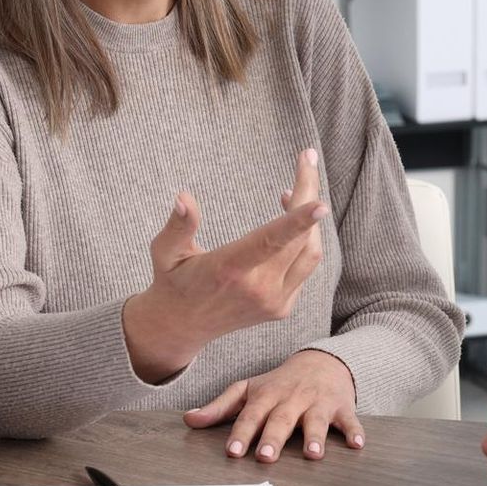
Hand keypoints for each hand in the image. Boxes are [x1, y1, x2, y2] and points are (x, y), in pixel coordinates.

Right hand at [122, 149, 329, 378]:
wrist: (183, 326)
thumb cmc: (173, 280)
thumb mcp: (165, 252)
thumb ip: (177, 226)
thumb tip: (183, 197)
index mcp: (229, 270)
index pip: (270, 242)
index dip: (297, 221)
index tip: (321, 203)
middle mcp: (257, 289)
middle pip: (300, 239)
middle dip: (309, 195)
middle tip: (308, 160)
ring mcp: (273, 302)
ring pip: (310, 254)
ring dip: (309, 220)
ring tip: (292, 192)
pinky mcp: (282, 308)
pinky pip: (304, 268)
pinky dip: (303, 242)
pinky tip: (286, 224)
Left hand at [184, 349, 363, 461]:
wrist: (322, 361)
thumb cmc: (280, 382)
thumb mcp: (248, 389)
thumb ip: (220, 407)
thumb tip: (189, 420)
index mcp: (267, 396)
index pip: (251, 415)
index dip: (241, 433)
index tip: (232, 452)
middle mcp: (292, 398)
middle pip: (282, 419)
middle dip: (274, 437)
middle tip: (266, 457)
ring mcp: (318, 402)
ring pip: (316, 420)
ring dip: (315, 437)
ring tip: (313, 454)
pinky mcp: (342, 406)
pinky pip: (349, 419)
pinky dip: (354, 431)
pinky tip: (358, 444)